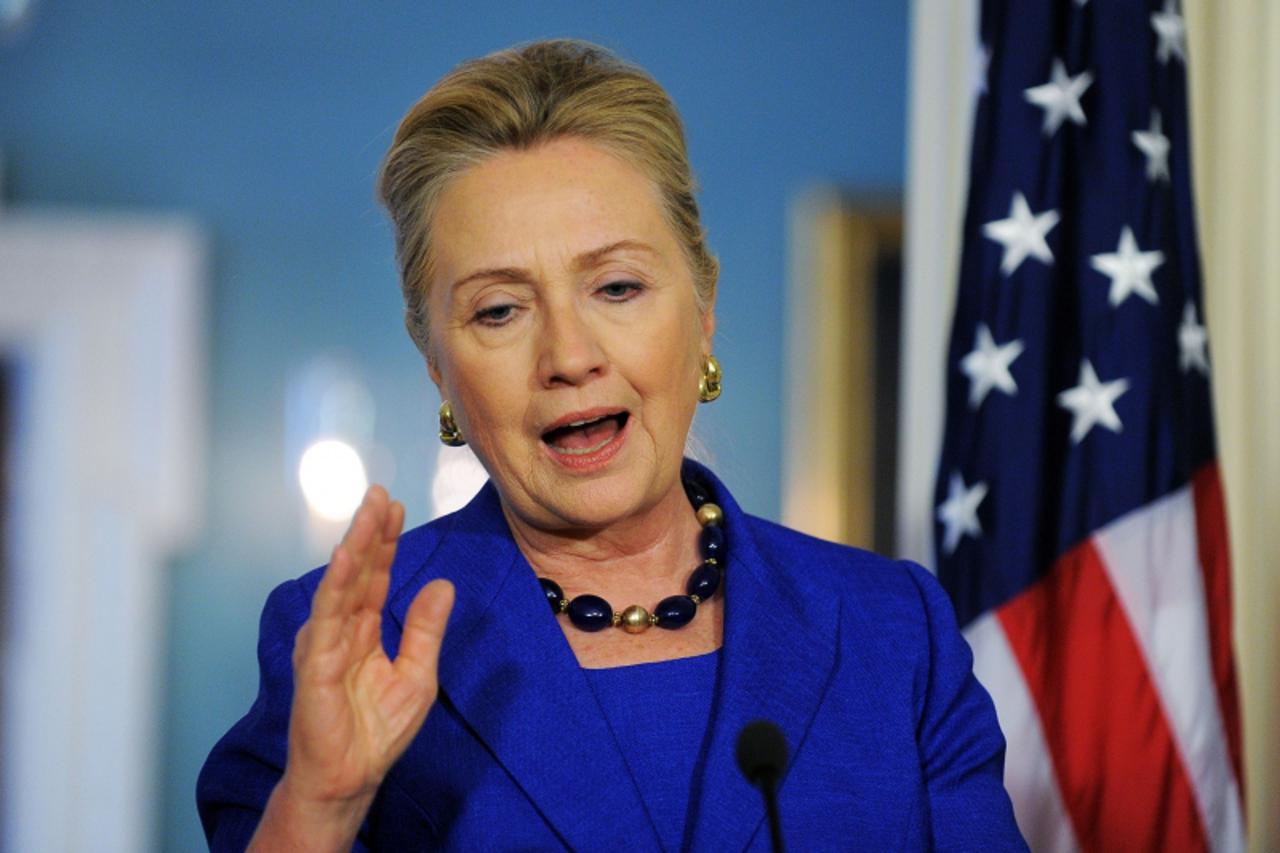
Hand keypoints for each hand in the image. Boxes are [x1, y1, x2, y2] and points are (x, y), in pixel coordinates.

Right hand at [251, 486, 454, 850]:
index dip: (386, 542)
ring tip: (368, 512)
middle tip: (381, 493)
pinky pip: (326, 616)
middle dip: (369, 531)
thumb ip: (425, 629)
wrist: (352, 776)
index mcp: (363, 630)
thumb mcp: (417, 674)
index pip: (375, 576)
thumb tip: (443, 585)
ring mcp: (325, 643)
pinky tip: (347, 558)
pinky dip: (336, 585)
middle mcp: (340, 629)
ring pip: (340, 584)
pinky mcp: (315, 663)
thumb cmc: (377, 731)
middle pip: (357, 571)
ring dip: (355, 546)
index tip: (396, 506)